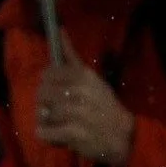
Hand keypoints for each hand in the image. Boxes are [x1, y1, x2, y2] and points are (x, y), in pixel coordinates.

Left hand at [33, 37, 134, 166]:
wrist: (123, 136)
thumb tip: (59, 30)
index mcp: (83, 75)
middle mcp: (79, 91)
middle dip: (45, 103)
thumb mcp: (93, 78)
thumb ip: (73, 58)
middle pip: (42, 94)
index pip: (48, 74)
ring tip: (59, 124)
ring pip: (42, 113)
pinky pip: (43, 132)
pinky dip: (47, 136)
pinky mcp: (73, 133)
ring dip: (47, 121)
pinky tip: (58, 136)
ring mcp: (75, 113)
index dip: (48, 85)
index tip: (56, 92)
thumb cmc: (106, 105)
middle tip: (55, 111)